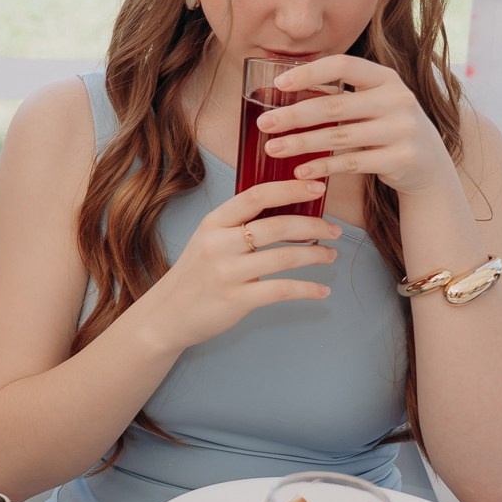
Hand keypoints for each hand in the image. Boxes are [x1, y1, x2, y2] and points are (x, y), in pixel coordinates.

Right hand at [140, 180, 341, 354]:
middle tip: (333, 230)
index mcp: (213, 223)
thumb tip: (286, 209)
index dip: (290, 189)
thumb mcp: (208, 240)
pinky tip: (322, 290)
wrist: (167, 314)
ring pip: (284, 257)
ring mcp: (227, 273)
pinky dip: (308, 289)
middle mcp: (219, 244)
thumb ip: (239, 225)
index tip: (317, 188)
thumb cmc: (195, 274)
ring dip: (315, 256)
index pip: (255, 196)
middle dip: (313, 226)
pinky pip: (281, 290)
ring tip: (330, 255)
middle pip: (276, 226)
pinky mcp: (236, 299)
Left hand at [254, 55, 453, 197]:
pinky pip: (352, 162)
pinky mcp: (401, 159)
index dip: (309, 72)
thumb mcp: (375, 104)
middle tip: (264, 124)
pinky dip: (322, 166)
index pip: (344, 65)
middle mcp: (398, 100)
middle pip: (335, 105)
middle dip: (294, 115)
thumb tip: (283, 89)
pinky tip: (299, 170)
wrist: (429, 168)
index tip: (279, 85)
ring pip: (340, 136)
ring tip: (273, 148)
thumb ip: (344, 95)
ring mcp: (403, 130)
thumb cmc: (388, 129)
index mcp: (387, 79)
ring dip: (301, 143)